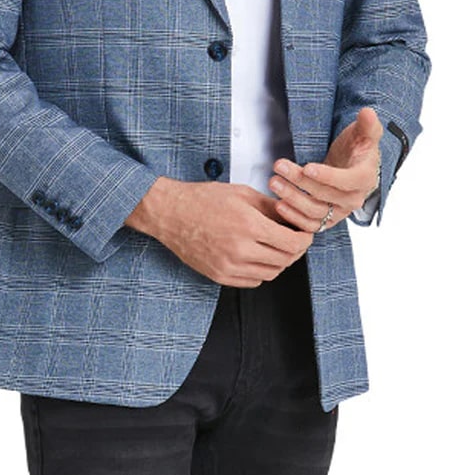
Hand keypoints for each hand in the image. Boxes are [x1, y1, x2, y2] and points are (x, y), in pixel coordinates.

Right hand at [126, 177, 312, 287]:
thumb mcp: (242, 193)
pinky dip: (261, 271)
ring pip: (270, 274)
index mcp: (249, 225)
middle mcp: (240, 250)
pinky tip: (257, 256)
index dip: (304, 239)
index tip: (305, 234)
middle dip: (295, 251)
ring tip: (275, 247)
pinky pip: (252, 281)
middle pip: (285, 260)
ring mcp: (229, 266)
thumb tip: (293, 217)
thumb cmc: (203, 199)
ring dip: (279, 262)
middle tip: (294, 240)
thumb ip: (271, 207)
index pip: (292, 243)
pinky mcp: (219, 276)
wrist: (170, 213)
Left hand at [268, 107, 382, 233]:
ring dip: (293, 198)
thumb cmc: (357, 147)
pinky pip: (311, 225)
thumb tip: (368, 112)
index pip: (347, 181)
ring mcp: (340, 212)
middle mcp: (353, 199)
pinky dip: (294, 218)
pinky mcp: (327, 220)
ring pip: (315, 211)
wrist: (352, 165)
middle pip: (325, 195)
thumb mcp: (364, 132)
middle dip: (300, 182)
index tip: (307, 167)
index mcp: (365, 178)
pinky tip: (279, 205)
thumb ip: (367, 124)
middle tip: (279, 167)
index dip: (327, 176)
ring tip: (274, 182)